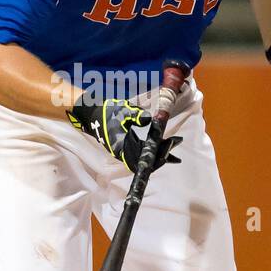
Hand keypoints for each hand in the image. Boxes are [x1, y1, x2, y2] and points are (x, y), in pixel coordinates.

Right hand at [67, 97, 182, 172]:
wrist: (93, 114)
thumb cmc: (107, 113)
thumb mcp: (121, 112)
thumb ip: (135, 115)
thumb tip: (148, 119)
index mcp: (122, 147)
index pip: (143, 157)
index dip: (157, 153)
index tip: (169, 145)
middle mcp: (124, 152)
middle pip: (146, 159)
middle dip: (162, 152)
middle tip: (176, 143)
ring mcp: (125, 150)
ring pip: (145, 155)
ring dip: (160, 151)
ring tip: (174, 145)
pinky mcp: (127, 146)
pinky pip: (143, 150)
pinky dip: (154, 148)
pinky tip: (163, 143)